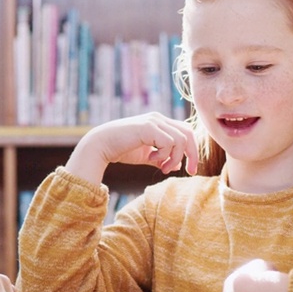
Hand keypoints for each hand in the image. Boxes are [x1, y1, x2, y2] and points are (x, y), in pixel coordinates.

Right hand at [65, 112, 197, 182]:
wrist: (100, 146)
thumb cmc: (121, 150)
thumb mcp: (146, 156)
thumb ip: (161, 159)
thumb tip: (176, 167)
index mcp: (159, 122)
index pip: (186, 132)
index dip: (192, 151)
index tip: (190, 170)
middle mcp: (158, 118)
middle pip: (189, 133)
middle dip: (192, 155)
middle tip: (189, 172)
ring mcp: (154, 121)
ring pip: (180, 140)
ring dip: (174, 158)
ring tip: (161, 167)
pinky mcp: (148, 127)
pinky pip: (169, 143)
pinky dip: (164, 155)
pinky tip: (151, 159)